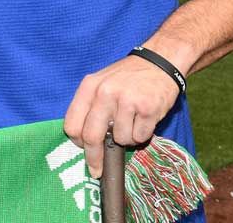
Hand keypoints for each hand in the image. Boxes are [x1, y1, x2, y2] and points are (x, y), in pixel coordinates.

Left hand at [62, 55, 180, 176]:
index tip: (83, 151)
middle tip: (97, 169)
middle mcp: (105, 92)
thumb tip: (83, 141)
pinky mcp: (147, 108)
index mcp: (89, 86)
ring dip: (127, 139)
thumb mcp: (102, 83)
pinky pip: (139, 137)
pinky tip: (144, 119)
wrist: (159, 62)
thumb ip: (90, 107)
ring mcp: (127, 100)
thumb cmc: (127, 77)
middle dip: (95, 158)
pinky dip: (142, 134)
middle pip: (92, 137)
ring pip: (120, 140)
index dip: (77, 142)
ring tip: (132, 121)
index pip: (73, 124)